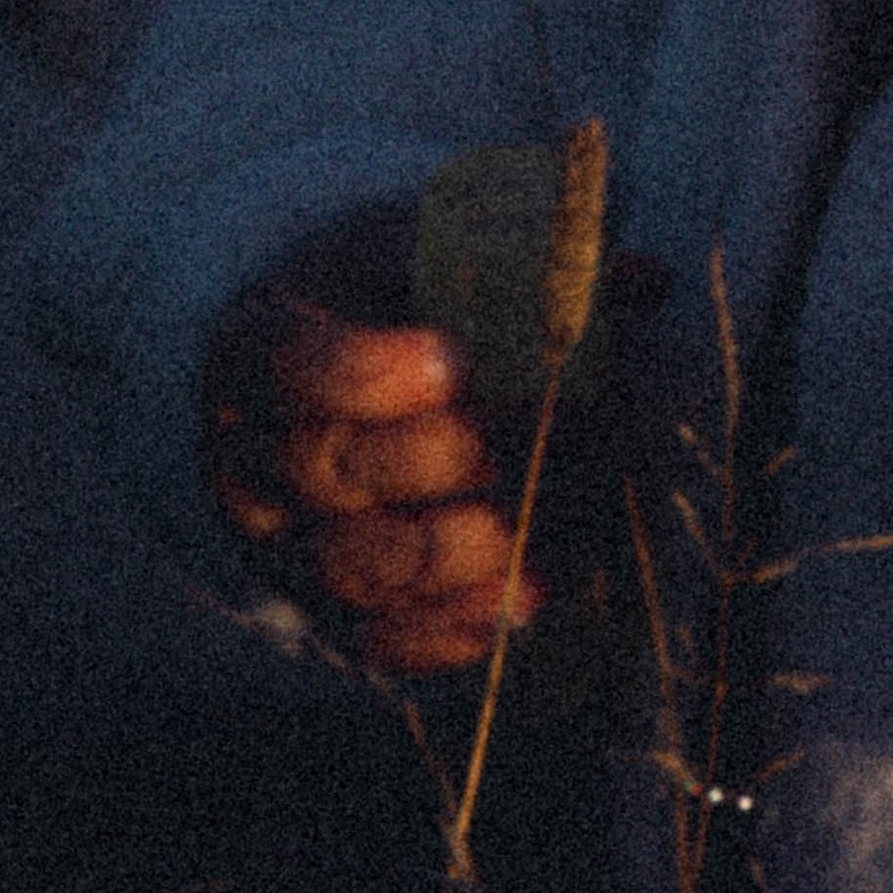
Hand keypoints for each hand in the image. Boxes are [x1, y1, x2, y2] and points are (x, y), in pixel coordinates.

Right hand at [208, 241, 534, 675]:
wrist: (321, 374)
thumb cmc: (384, 300)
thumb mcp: (424, 253)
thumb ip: (517, 262)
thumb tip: (644, 281)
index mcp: (257, 344)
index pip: (292, 366)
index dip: (367, 373)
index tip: (452, 359)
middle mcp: (248, 452)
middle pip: (331, 471)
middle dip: (445, 457)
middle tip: (549, 430)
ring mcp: (281, 542)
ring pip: (356, 566)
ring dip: (462, 551)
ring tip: (552, 519)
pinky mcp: (324, 609)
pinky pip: (380, 639)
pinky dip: (455, 629)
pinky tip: (526, 597)